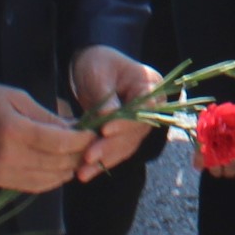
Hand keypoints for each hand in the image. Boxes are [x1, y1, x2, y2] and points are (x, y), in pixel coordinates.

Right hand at [0, 81, 93, 193]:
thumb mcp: (16, 97)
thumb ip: (47, 116)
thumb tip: (76, 129)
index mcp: (14, 131)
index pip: (61, 143)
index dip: (83, 140)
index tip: (95, 132)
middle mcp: (9, 157)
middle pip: (58, 163)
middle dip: (81, 154)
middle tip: (92, 143)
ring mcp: (3, 172)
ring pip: (50, 179)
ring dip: (69, 168)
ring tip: (79, 154)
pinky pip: (34, 186)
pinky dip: (52, 179)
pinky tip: (60, 167)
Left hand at [65, 48, 158, 176]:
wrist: (92, 66)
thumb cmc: (98, 62)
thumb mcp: (99, 72)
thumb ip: (106, 95)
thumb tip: (108, 117)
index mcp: (150, 86)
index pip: (143, 109)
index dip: (125, 122)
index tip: (105, 130)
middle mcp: (151, 108)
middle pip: (134, 132)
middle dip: (110, 146)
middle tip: (88, 156)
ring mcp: (138, 124)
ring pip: (125, 146)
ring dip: (104, 160)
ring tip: (82, 172)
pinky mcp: (125, 135)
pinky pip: (116, 151)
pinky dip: (100, 162)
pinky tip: (85, 172)